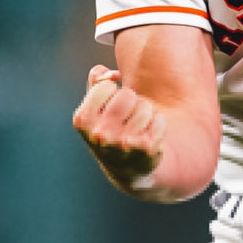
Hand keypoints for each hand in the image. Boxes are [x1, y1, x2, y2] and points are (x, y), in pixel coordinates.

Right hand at [72, 65, 166, 189]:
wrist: (128, 168)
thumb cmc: (111, 128)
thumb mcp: (96, 107)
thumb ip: (96, 81)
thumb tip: (111, 74)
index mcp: (82, 120)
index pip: (106, 85)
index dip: (112, 92)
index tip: (110, 107)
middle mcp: (100, 134)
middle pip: (127, 94)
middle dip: (131, 102)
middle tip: (127, 119)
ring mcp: (122, 144)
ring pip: (145, 106)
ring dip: (146, 114)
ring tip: (138, 128)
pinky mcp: (145, 149)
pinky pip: (160, 120)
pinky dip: (159, 124)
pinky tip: (149, 137)